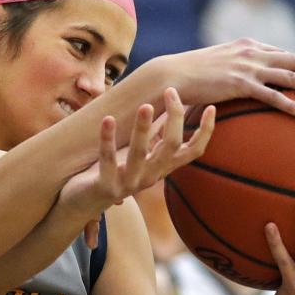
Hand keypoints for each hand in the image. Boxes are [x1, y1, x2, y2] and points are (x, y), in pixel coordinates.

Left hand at [59, 89, 215, 244]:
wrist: (82, 204)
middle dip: (174, 117)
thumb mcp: (137, 153)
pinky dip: (108, 139)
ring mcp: (128, 183)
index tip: (212, 107)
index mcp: (160, 167)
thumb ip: (154, 135)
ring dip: (143, 128)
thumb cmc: (112, 171)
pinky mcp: (105, 187)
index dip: (205, 131)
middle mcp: (149, 176)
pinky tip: (108, 118)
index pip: (193, 151)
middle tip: (170, 90)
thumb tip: (172, 108)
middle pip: (172, 147)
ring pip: (141, 154)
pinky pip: (107, 161)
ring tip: (145, 104)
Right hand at [161, 38, 294, 118]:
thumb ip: (228, 69)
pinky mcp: (241, 84)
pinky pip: (273, 97)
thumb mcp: (212, 65)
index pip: (278, 52)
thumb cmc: (186, 74)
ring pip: (290, 75)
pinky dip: (293, 105)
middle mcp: (251, 53)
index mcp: (245, 46)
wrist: (171, 74)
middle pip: (292, 59)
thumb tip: (232, 82)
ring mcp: (247, 68)